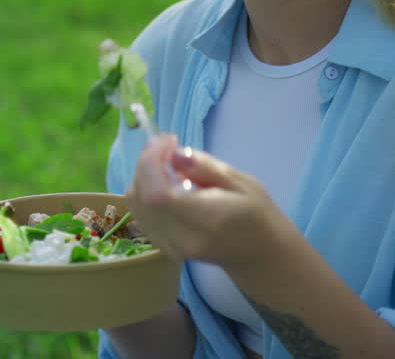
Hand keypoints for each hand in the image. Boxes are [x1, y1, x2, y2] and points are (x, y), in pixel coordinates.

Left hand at [126, 135, 284, 267]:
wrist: (258, 253)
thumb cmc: (256, 213)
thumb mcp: (242, 182)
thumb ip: (205, 168)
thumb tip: (174, 154)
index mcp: (207, 220)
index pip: (158, 195)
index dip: (152, 162)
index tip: (169, 141)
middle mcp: (183, 238)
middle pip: (141, 196)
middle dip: (147, 163)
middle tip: (169, 147)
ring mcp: (170, 246)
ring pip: (136, 203)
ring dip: (145, 175)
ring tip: (170, 165)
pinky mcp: (162, 246)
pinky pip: (140, 212)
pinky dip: (146, 190)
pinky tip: (168, 184)